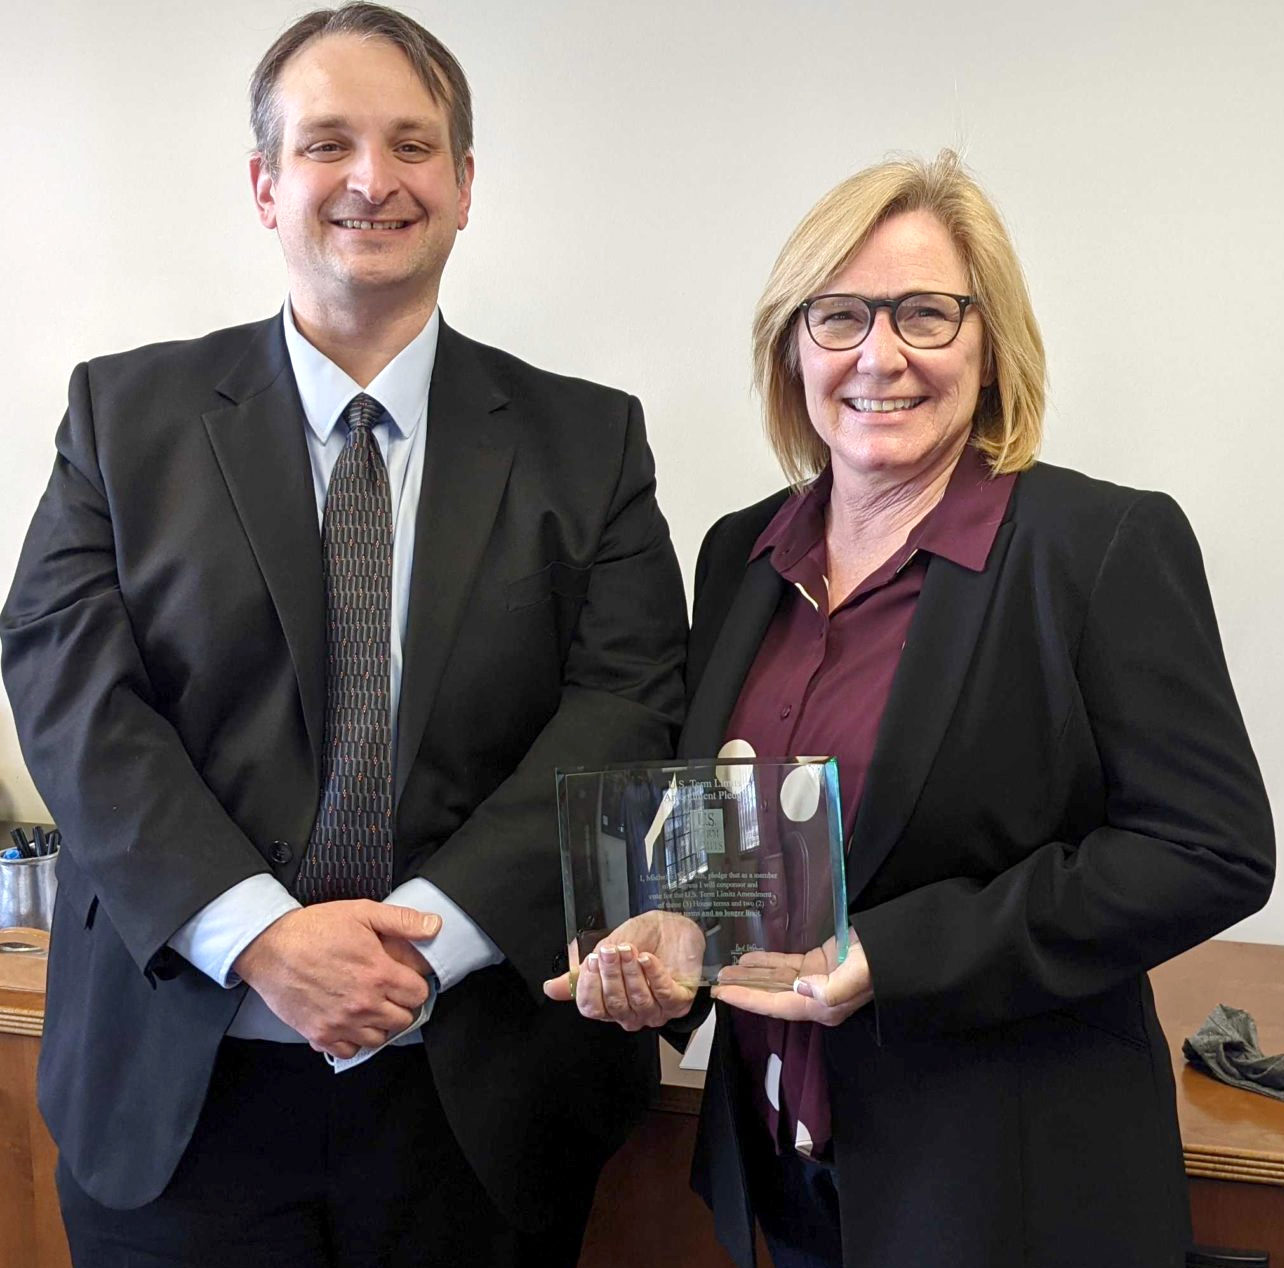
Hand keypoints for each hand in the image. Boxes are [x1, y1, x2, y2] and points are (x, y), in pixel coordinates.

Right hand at [233, 901, 439, 1058]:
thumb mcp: (362, 912)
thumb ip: (402, 921)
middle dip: (400, 1005)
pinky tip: (349, 1021)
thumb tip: (434, 926)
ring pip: (380, 1039)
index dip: (415, 985)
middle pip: (403, 1019)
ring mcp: (342, 1022)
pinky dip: (353, 1040)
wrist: (270, 948)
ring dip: (379, 1024)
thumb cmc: (315, 928)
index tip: (405, 978)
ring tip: (369, 1006)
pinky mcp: (320, 1034)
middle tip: (388, 992)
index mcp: (379, 973)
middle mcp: (364, 1003)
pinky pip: (350, 1051)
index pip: (419, 994)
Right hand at [542, 911, 704, 1030]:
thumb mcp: (605, 949)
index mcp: (610, 1003)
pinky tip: (647, 958)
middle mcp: (632, 1012)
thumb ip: (580, 971)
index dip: (589, 985)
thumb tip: (551, 988)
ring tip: (629, 950)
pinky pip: (664, 995)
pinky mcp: (679, 1002)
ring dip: (632, 972)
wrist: (671, 925)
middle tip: (610, 951)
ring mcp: (656, 1009)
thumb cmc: (642, 938)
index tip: (591, 961)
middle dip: (611, 974)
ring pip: (639, 1000)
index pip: (592, 1008)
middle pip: (615, 1004)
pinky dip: (653, 974)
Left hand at [711, 929, 872, 1026]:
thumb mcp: (859, 974)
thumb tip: (801, 988)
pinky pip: (786, 966)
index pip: (777, 1006)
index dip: (748, 1001)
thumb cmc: (879, 960)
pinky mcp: (817, 964)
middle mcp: (816, 997)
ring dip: (752, 976)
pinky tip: (749, 958)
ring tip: (726, 970)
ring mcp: (816, 980)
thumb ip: (831, 987)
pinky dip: (767, 962)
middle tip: (715, 984)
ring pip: (775, 980)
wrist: (894, 944)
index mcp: (823, 1006)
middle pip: (771, 996)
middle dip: (743, 990)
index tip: (723, 995)